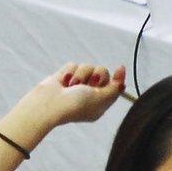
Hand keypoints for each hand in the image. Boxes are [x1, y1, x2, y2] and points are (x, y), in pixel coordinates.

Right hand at [9, 63, 127, 130]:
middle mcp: (89, 93)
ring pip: (87, 66)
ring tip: (72, 86)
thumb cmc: (76, 105)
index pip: (113, 86)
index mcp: (99, 103)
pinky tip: (63, 82)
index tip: (120, 68)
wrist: (49, 104)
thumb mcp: (101, 99)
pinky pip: (73, 65)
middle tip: (89, 84)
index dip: (117, 77)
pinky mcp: (65, 76)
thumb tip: (122, 77)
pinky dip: (69, 72)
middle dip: (96, 75)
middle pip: (102, 72)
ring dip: (81, 75)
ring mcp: (77, 84)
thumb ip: (115, 88)